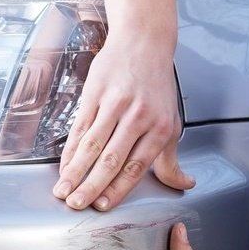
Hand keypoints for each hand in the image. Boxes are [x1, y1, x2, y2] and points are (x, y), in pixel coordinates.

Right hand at [53, 36, 194, 211]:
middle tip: (77, 205)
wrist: (144, 43)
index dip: (118, 189)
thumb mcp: (172, 123)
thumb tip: (185, 184)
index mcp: (160, 128)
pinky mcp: (95, 93)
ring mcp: (115, 104)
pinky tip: (64, 165)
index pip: (136, 166)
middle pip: (111, 159)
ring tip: (63, 191)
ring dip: (75, 172)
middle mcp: (139, 117)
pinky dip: (70, 150)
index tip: (102, 206)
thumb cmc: (157, 87)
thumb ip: (171, 159)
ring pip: (92, 145)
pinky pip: (80, 127)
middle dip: (92, 186)